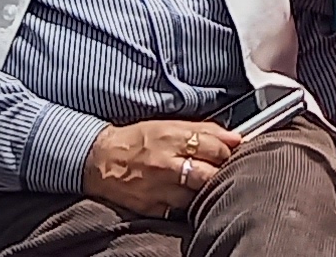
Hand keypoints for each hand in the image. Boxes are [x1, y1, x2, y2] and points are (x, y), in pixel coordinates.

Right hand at [81, 119, 239, 217]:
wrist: (99, 160)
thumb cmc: (136, 140)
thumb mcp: (169, 125)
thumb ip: (204, 130)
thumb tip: (235, 137)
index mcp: (172, 138)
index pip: (215, 147)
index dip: (229, 150)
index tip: (233, 151)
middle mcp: (166, 164)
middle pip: (210, 174)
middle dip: (222, 172)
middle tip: (224, 170)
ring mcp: (159, 188)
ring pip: (197, 195)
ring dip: (205, 190)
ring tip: (203, 183)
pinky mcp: (153, 207)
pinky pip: (180, 210)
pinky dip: (188, 204)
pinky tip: (187, 196)